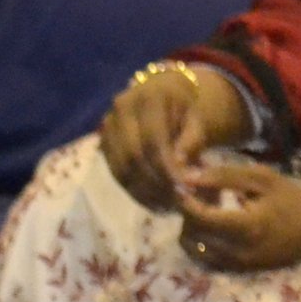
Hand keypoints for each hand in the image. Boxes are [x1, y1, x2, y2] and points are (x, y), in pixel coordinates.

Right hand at [99, 64, 250, 212]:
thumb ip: (191, 142)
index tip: (184, 192)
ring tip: (166, 207)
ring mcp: (107, 126)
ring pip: (121, 169)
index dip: (166, 170)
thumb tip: (179, 168)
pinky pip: (116, 174)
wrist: (161, 94)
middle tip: (175, 204)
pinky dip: (134, 191)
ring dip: (143, 193)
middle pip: (133, 157)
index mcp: (148, 98)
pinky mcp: (103, 143)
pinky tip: (153, 202)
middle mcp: (121, 108)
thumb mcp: (197, 121)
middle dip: (154, 185)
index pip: (153, 141)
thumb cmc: (184, 110)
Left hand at [175, 159, 300, 273]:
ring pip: (193, 249)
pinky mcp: (235, 271)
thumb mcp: (262, 179)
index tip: (183, 184)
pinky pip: (203, 257)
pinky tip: (214, 223)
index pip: (199, 217)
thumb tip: (188, 177)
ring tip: (207, 208)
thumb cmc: (292, 200)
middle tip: (198, 193)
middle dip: (187, 211)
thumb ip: (223, 177)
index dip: (184, 200)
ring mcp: (235, 266)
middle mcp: (237, 252)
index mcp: (247, 227)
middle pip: (191, 233)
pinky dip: (200, 240)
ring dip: (191, 227)